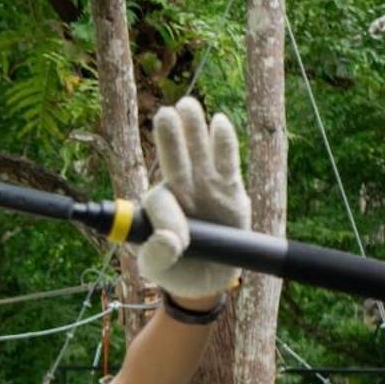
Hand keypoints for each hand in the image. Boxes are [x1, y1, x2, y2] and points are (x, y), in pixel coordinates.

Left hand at [138, 97, 250, 300]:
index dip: (167, 218)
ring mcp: (204, 186)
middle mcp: (179, 189)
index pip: (159, 200)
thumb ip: (156, 256)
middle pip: (173, 159)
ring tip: (187, 105)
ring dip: (193, 130)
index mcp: (156, 207)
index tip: (175, 244)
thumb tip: (169, 240)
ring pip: (198, 154)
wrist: (208, 278)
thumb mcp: (159, 269)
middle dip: (169, 138)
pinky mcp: (229, 190)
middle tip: (166, 113)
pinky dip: (224, 144)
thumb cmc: (177, 270)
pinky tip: (219, 122)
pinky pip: (227, 164)